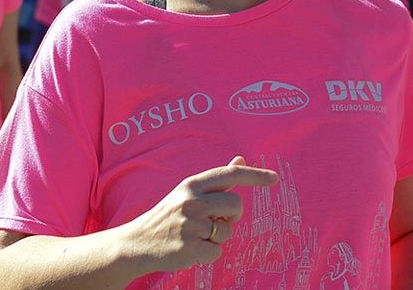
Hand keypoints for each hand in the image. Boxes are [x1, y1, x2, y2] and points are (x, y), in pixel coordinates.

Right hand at [121, 156, 277, 273]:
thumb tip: (241, 159)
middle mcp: (191, 201)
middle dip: (233, 215)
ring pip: (228, 230)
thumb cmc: (170, 215)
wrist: (138, 242)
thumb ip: (217, 179)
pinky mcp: (189, 248)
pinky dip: (209, 254)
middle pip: (236, 204)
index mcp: (192, 184)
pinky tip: (192, 249)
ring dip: (218, 236)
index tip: (275, 178)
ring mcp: (189, 224)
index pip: (229, 174)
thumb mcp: (189, 192)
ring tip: (197, 235)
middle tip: (215, 221)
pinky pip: (218, 251)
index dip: (254, 175)